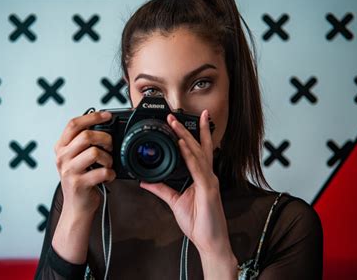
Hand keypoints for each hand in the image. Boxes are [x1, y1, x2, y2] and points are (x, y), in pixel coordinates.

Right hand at [54, 111, 115, 217]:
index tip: (107, 115)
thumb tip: (104, 125)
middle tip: (110, 147)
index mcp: (61, 148)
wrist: (76, 208)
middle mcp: (62, 158)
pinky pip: (102, 172)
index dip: (92, 117)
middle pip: (86, 136)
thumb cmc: (80, 180)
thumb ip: (83, 143)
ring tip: (108, 164)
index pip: (74, 124)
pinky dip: (110, 174)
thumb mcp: (76, 159)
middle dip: (105, 138)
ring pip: (94, 152)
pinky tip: (108, 177)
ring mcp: (69, 171)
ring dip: (108, 158)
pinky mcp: (78, 184)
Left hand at [139, 110, 235, 260]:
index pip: (198, 151)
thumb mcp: (175, 202)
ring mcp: (209, 181)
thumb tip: (146, 180)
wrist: (210, 242)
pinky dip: (190, 155)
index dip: (193, 135)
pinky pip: (197, 169)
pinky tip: (182, 145)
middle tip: (175, 115)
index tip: (185, 121)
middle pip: (199, 146)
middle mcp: (208, 176)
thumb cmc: (199, 223)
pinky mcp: (208, 189)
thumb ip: (162, 189)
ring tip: (175, 124)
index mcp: (202, 177)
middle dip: (188, 128)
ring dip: (186, 137)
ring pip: (198, 153)